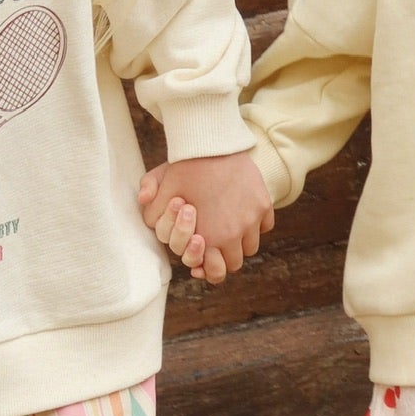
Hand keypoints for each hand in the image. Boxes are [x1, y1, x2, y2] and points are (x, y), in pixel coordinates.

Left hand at [138, 153, 273, 283]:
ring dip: (240, 242)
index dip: (209, 270)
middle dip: (224, 258)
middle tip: (215, 244)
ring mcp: (252, 219)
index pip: (216, 272)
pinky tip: (242, 213)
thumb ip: (151, 211)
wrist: (212, 142)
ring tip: (228, 229)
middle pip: (236, 263)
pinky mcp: (264, 203)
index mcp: (210, 237)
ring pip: (251, 246)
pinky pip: (265, 225)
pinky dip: (256, 224)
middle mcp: (234, 233)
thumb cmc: (184, 167)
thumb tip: (149, 222)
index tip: (204, 260)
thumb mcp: (160, 190)